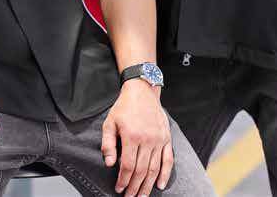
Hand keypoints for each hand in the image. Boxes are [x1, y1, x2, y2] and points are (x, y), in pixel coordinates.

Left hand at [101, 80, 172, 195]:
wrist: (142, 92)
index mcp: (132, 136)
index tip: (118, 189)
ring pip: (154, 168)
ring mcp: (159, 140)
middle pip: (141, 170)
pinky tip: (160, 185)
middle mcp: (147, 139)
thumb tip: (109, 164)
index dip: (123, 180)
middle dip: (134, 187)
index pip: (127, 166)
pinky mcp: (166, 139)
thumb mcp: (109, 123)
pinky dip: (165, 174)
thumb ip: (108, 144)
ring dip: (148, 185)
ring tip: (141, 196)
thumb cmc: (123, 108)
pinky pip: (168, 160)